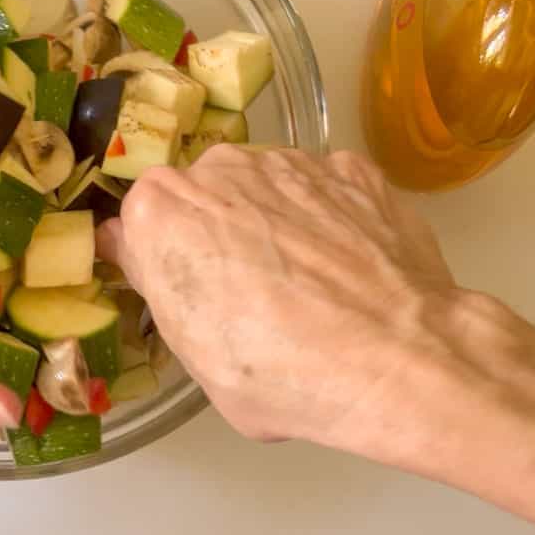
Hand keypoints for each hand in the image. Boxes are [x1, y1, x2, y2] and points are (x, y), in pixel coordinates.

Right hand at [97, 146, 455, 445]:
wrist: (395, 359)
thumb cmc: (277, 372)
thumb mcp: (192, 354)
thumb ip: (163, 288)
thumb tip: (139, 252)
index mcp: (159, 212)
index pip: (142, 224)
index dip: (166, 258)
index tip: (189, 290)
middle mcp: (218, 169)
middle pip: (205, 196)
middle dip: (221, 232)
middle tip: (251, 291)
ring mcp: (290, 161)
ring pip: (267, 187)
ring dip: (277, 221)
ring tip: (311, 282)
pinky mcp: (353, 168)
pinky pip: (326, 189)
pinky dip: (333, 216)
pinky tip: (352, 265)